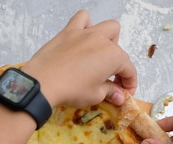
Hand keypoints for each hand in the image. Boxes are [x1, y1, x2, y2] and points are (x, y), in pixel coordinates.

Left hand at [22, 10, 136, 107]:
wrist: (42, 83)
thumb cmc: (70, 90)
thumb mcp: (95, 95)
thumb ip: (110, 92)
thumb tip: (118, 95)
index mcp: (113, 56)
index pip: (129, 70)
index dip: (129, 84)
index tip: (124, 93)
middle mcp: (102, 40)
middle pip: (119, 50)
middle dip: (119, 65)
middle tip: (111, 80)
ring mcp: (85, 33)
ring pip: (107, 27)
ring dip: (109, 40)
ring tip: (100, 56)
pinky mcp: (68, 32)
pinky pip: (82, 18)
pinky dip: (86, 25)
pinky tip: (83, 38)